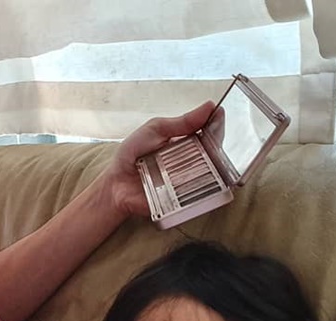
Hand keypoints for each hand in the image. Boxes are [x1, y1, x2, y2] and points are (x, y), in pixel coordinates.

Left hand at [101, 101, 215, 217]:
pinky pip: (203, 193)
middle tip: (213, 139)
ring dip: (216, 165)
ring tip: (210, 158)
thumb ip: (180, 122)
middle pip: (216, 152)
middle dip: (218, 144)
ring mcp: (191, 180)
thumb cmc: (132, 155)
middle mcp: (192, 160)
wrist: (117, 184)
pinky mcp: (187, 198)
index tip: (219, 114)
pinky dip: (208, 187)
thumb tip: (209, 107)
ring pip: (214, 173)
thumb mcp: (154, 130)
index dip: (216, 124)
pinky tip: (207, 179)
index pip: (209, 132)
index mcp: (186, 142)